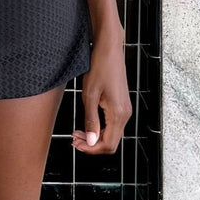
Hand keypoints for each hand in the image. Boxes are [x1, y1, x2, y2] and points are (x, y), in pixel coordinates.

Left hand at [72, 32, 132, 153]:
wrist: (109, 50)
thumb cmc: (99, 67)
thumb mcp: (89, 96)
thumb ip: (91, 120)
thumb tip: (91, 141)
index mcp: (118, 113)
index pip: (108, 144)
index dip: (91, 149)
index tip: (76, 144)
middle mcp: (125, 114)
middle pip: (111, 142)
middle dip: (92, 145)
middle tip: (74, 139)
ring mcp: (125, 110)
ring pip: (112, 135)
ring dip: (95, 137)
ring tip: (78, 133)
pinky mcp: (122, 105)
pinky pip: (113, 125)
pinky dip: (100, 129)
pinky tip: (88, 124)